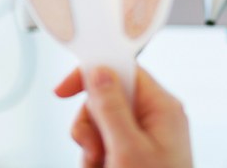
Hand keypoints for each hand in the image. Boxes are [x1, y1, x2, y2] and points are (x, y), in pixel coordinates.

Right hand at [55, 65, 192, 167]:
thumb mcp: (128, 150)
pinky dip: (94, 156)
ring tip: (100, 165)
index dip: (92, 73)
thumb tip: (98, 71)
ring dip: (90, 144)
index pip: (122, 69)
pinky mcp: (133, 152)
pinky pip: (102, 140)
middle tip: (93, 147)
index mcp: (161, 107)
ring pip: (99, 120)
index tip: (65, 89)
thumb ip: (111, 107)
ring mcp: (144, 135)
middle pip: (105, 96)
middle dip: (90, 123)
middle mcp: (153, 117)